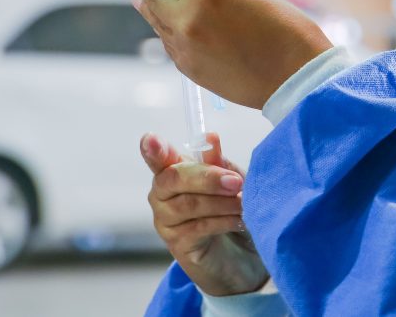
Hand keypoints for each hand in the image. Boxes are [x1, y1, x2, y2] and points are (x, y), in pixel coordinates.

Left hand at [133, 0, 332, 108]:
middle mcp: (187, 19)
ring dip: (151, 9)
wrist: (294, 77)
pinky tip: (168, 26)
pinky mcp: (188, 69)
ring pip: (157, 22)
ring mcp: (185, 47)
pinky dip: (167, 31)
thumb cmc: (283, 29)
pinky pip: (170, 44)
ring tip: (144, 0)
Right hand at [140, 131, 269, 296]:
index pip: (157, 157)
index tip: (151, 140)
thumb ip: (218, 163)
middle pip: (173, 178)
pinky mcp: (177, 244)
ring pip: (188, 204)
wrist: (245, 258)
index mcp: (173, 171)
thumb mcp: (232, 181)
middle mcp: (162, 195)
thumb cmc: (232, 212)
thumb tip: (210, 138)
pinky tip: (240, 221)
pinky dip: (223, 221)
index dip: (153, 149)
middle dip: (207, 178)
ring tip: (244, 204)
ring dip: (222, 203)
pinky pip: (198, 227)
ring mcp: (166, 221)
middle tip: (236, 182)